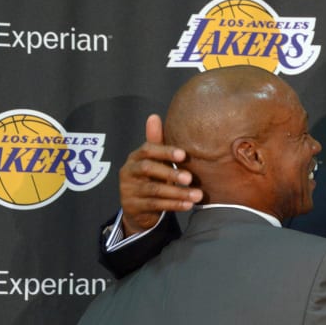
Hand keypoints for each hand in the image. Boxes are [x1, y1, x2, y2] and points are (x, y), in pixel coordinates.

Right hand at [119, 114, 202, 235]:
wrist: (138, 208)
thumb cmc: (152, 178)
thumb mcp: (155, 161)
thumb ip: (156, 142)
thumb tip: (154, 116)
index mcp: (135, 157)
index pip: (147, 150)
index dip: (165, 151)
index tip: (183, 155)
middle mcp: (128, 171)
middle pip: (148, 169)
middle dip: (170, 173)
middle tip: (190, 178)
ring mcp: (129, 190)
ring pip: (154, 190)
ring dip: (177, 193)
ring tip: (197, 195)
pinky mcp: (133, 206)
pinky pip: (155, 205)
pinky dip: (173, 205)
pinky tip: (188, 205)